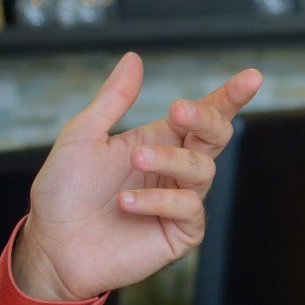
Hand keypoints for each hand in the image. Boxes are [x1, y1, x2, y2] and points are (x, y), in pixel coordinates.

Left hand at [13, 54, 261, 299]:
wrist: (51, 246)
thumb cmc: (63, 193)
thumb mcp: (82, 136)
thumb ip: (113, 100)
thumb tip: (135, 58)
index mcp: (158, 140)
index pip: (204, 114)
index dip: (230, 95)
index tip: (252, 77)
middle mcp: (174, 169)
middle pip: (216, 136)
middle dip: (206, 118)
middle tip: (178, 110)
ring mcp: (179, 202)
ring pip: (202, 170)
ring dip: (170, 160)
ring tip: (135, 160)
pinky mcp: (178, 234)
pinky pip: (189, 209)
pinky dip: (159, 201)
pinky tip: (127, 204)